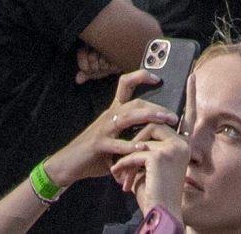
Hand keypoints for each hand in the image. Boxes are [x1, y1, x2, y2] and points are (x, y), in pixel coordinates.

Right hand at [47, 82, 180, 205]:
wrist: (68, 163)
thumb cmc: (96, 151)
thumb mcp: (115, 137)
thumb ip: (131, 133)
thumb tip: (156, 132)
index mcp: (114, 111)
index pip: (125, 84)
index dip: (141, 76)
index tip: (158, 77)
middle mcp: (109, 116)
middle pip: (133, 102)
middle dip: (155, 106)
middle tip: (173, 115)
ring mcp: (103, 130)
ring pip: (127, 117)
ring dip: (148, 117)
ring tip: (164, 120)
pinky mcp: (98, 145)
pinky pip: (116, 143)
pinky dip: (130, 145)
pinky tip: (142, 147)